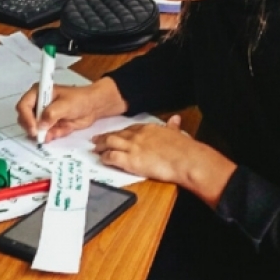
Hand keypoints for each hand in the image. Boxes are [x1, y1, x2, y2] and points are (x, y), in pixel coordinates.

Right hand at [16, 77, 127, 142]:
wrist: (93, 107)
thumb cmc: (80, 99)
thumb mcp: (65, 104)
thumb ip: (52, 114)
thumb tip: (41, 124)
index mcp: (39, 93)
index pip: (23, 106)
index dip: (26, 118)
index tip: (33, 128)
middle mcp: (38, 104)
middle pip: (24, 119)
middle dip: (32, 128)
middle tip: (40, 135)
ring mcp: (43, 116)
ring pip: (33, 129)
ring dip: (41, 134)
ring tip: (52, 133)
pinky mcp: (49, 126)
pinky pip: (45, 134)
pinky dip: (50, 136)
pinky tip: (59, 132)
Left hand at [92, 115, 237, 207]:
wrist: (185, 159)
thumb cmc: (184, 149)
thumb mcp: (177, 133)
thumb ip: (173, 126)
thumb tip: (175, 119)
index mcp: (148, 128)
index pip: (130, 129)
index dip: (120, 132)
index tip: (115, 134)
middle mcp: (138, 135)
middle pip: (116, 135)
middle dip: (105, 137)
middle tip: (97, 139)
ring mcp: (132, 147)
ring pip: (110, 143)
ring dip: (101, 146)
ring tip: (95, 149)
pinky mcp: (130, 160)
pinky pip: (112, 157)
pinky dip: (105, 158)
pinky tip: (102, 159)